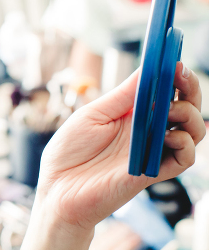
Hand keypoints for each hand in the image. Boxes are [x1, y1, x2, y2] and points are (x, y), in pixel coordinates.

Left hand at [22, 63, 204, 249]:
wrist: (57, 188)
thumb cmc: (70, 151)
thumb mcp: (93, 114)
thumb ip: (123, 96)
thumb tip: (148, 68)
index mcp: (132, 114)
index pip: (163, 92)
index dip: (174, 76)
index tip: (174, 60)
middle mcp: (147, 131)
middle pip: (184, 108)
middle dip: (189, 90)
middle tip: (181, 77)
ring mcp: (152, 152)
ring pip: (192, 132)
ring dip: (189, 115)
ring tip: (170, 109)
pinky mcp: (153, 173)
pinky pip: (184, 159)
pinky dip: (184, 144)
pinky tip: (169, 135)